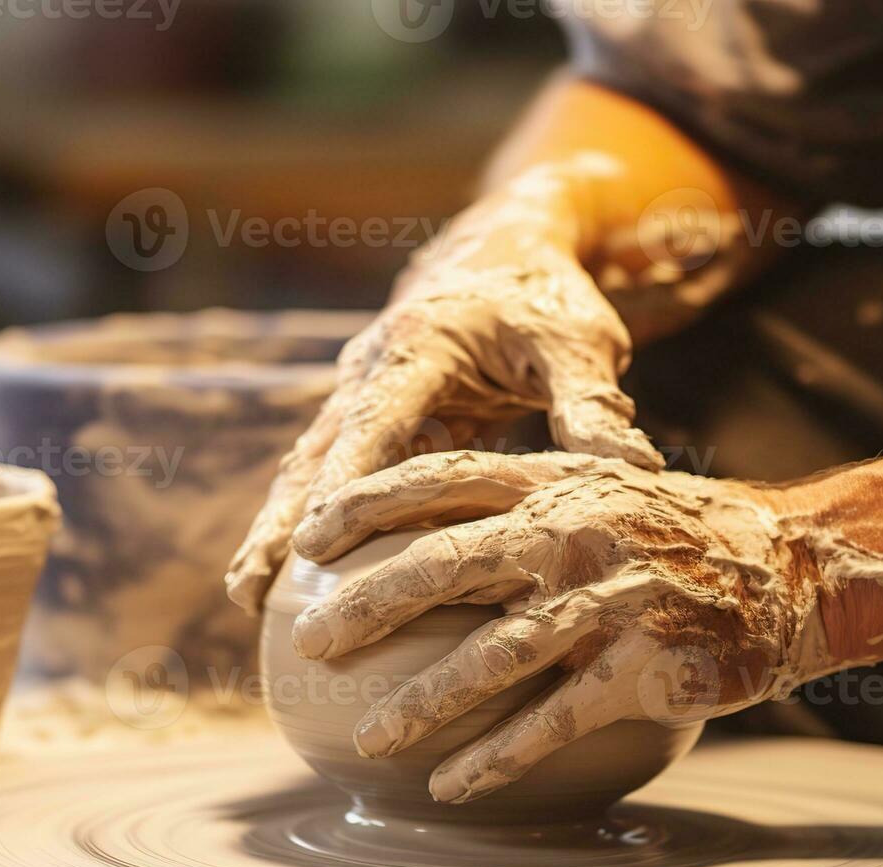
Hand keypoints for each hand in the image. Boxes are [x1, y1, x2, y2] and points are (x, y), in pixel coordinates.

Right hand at [224, 161, 665, 612]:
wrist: (504, 250)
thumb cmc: (547, 298)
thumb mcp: (580, 343)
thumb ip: (595, 404)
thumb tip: (636, 468)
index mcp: (420, 344)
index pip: (375, 420)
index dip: (344, 482)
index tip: (313, 542)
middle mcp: (373, 367)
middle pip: (317, 453)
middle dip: (281, 521)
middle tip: (248, 590)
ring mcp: (359, 391)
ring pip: (309, 467)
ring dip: (277, 528)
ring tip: (246, 600)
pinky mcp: (366, 415)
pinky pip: (329, 472)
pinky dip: (308, 520)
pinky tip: (293, 585)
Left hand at [287, 451, 832, 803]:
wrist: (791, 568)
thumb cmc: (679, 534)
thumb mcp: (603, 492)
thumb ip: (526, 505)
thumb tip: (425, 530)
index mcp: (556, 484)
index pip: (443, 479)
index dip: (367, 504)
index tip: (309, 537)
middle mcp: (575, 534)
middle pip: (446, 564)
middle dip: (365, 605)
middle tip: (309, 645)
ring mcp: (610, 600)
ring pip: (491, 657)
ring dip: (420, 705)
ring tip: (368, 741)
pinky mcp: (645, 668)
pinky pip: (553, 721)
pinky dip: (496, 759)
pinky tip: (451, 787)